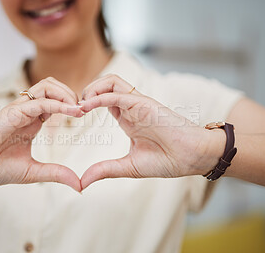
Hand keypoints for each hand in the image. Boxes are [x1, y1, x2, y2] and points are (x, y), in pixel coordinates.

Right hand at [0, 77, 83, 190]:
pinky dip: (58, 104)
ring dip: (66, 93)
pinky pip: (38, 102)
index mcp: (32, 121)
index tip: (86, 115)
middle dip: (72, 93)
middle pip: (53, 86)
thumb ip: (56, 174)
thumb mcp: (32, 172)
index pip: (55, 101)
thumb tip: (79, 186)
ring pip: (46, 86)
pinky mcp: (12, 113)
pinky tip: (72, 111)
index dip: (72, 104)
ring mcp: (18, 110)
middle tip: (84, 109)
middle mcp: (26, 112)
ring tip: (79, 108)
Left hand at [79, 75, 224, 189]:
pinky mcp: (144, 104)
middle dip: (85, 91)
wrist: (193, 158)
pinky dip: (100, 97)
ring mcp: (138, 103)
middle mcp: (131, 107)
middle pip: (104, 85)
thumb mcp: (128, 167)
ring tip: (79, 105)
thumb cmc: (168, 160)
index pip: (102, 100)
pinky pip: (118, 94)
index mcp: (127, 118)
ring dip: (92, 88)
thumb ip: (105, 170)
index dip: (85, 104)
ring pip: (111, 81)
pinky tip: (86, 106)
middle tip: (72, 108)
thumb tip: (81, 182)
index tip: (71, 117)